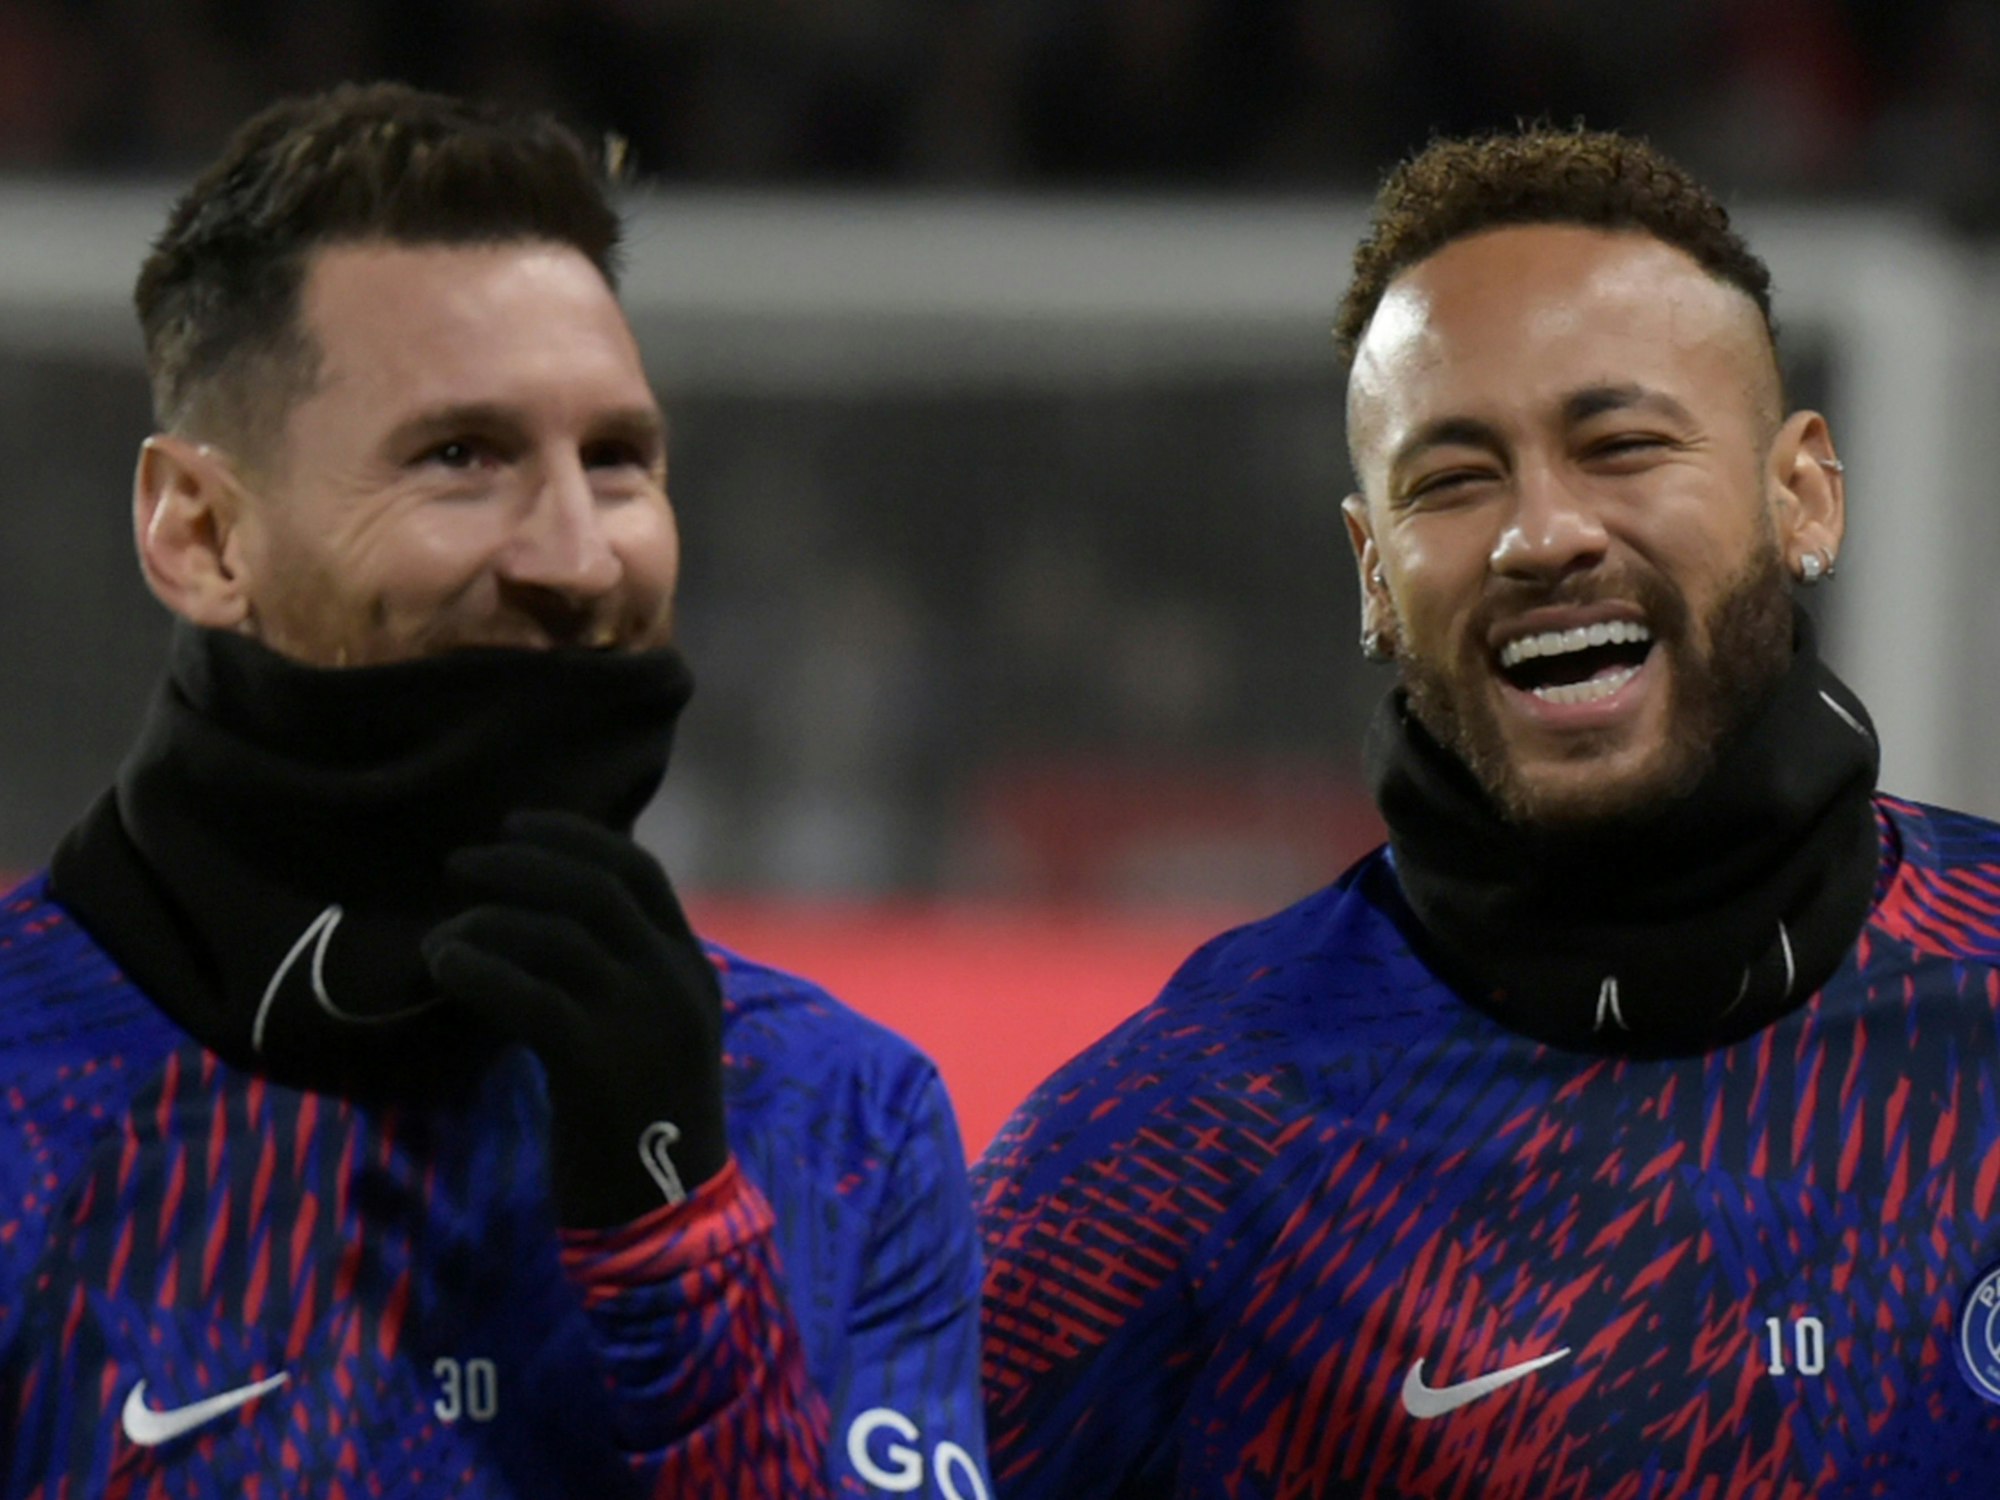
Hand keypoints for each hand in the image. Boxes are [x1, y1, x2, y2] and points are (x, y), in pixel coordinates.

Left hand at [423, 810, 727, 1227]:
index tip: (514, 824)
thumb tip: (531, 918)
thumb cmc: (637, 1125)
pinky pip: (530, 996)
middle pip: (597, 889)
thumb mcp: (647, 1034)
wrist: (662, 1218)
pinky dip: (479, 969)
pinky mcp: (600, 1067)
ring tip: (439, 936)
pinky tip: (441, 965)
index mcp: (690, 970)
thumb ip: (616, 977)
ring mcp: (643, 1024)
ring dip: (486, 921)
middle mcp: (676, 985)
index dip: (574, 836)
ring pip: (560, 937)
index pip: (639, 872)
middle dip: (520, 864)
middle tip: (458, 863)